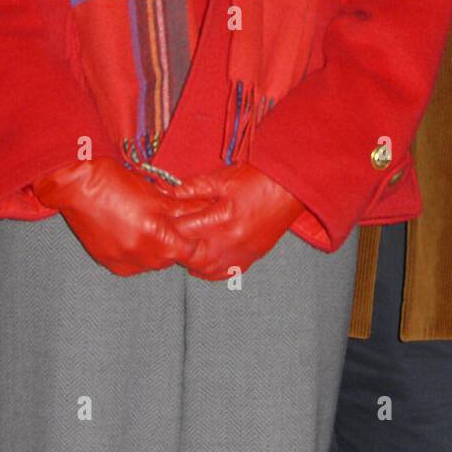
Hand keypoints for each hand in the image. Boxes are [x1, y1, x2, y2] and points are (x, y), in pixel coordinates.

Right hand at [32, 155, 202, 276]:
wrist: (74, 188)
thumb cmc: (115, 182)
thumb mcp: (156, 193)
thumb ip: (181, 208)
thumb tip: (203, 210)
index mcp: (157, 237)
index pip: (190, 250)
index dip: (194, 238)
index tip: (193, 226)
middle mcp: (141, 256)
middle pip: (171, 258)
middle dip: (175, 242)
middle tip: (168, 221)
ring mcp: (123, 262)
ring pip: (153, 261)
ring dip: (156, 248)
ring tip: (147, 224)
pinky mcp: (109, 263)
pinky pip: (133, 263)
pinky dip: (137, 251)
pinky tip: (131, 232)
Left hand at [165, 163, 304, 280]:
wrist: (293, 187)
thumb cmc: (260, 178)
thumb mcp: (223, 177)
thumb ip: (194, 188)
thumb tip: (169, 194)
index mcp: (223, 218)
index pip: (184, 230)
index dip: (167, 226)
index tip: (157, 220)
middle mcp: (231, 242)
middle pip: (191, 256)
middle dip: (177, 246)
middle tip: (169, 235)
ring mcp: (242, 253)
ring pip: (205, 270)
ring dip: (191, 260)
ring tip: (185, 246)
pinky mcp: (251, 258)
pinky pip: (224, 274)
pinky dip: (209, 270)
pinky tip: (204, 260)